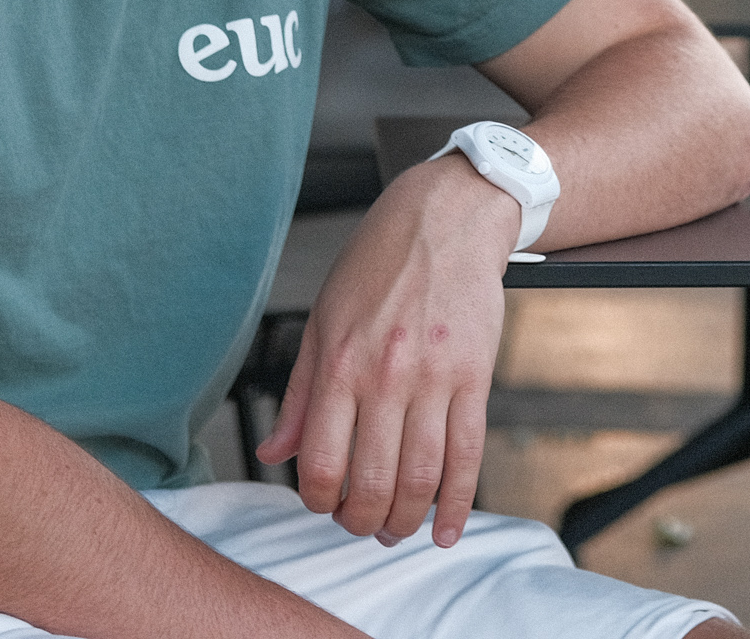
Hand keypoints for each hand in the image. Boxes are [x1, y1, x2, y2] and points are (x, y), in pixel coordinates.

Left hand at [254, 155, 518, 547]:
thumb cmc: (379, 264)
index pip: (322, 463)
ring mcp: (434, 378)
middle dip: (362, 521)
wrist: (446, 219)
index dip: (319, 501)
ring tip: (396, 529)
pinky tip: (446, 530)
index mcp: (340, 364)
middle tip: (360, 526)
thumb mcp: (323, 320)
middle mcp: (385, 376)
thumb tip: (274, 453)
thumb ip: (301, 394)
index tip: (322, 504)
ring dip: (406, 520)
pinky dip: (457, 503)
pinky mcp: (475, 376)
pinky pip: (467, 455)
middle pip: (373, 482)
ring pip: (421, 477)